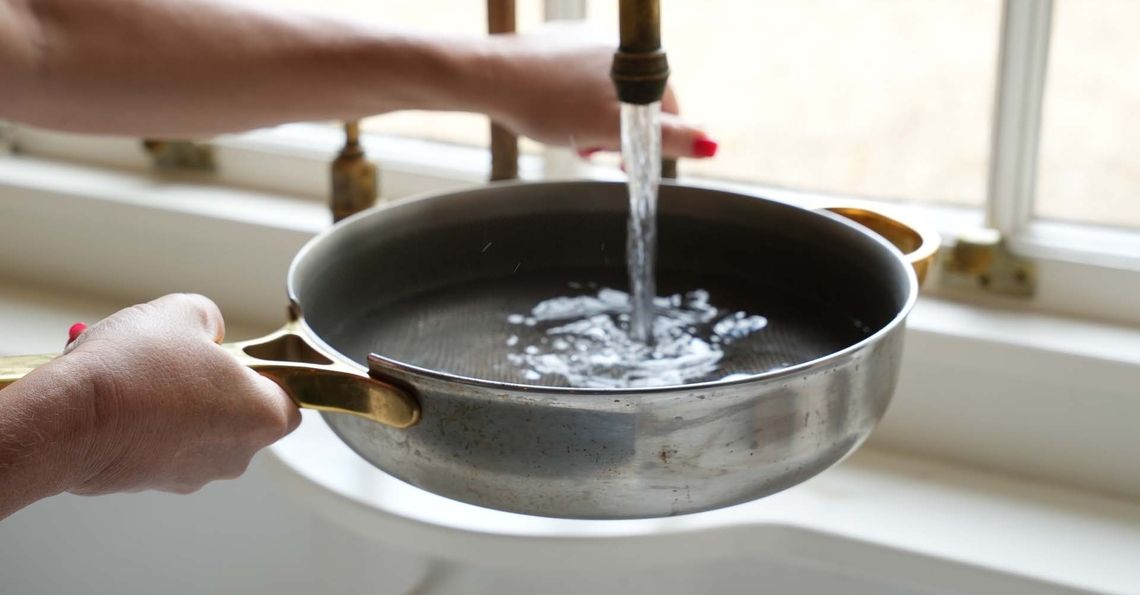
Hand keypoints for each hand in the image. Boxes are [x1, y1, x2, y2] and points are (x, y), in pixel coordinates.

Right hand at [61, 294, 298, 494]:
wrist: (68, 418)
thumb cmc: (134, 368)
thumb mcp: (185, 311)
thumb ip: (211, 320)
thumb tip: (208, 334)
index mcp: (263, 416)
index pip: (290, 397)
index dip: (266, 373)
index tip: (241, 356)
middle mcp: (236, 455)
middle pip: (241, 415)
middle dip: (215, 386)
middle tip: (184, 359)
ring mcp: (193, 475)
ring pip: (198, 431)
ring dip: (179, 404)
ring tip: (143, 374)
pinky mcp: (152, 483)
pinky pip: (163, 447)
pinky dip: (149, 424)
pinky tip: (123, 398)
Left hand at [486, 22, 717, 159]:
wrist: (490, 77)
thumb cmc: (549, 105)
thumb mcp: (612, 130)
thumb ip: (665, 139)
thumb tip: (712, 145)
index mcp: (639, 62)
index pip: (668, 110)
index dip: (647, 143)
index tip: (619, 160)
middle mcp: (619, 44)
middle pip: (638, 102)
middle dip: (618, 132)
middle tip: (588, 148)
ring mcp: (587, 39)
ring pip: (608, 92)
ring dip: (594, 119)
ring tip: (567, 133)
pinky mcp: (560, 41)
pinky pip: (580, 78)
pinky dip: (572, 99)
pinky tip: (552, 111)